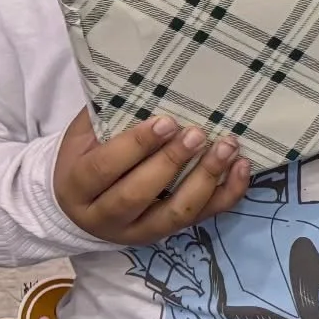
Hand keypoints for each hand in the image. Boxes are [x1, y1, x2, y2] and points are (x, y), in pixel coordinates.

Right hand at [53, 108, 252, 245]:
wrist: (80, 207)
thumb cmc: (87, 159)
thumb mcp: (83, 137)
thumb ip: (107, 117)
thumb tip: (143, 84)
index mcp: (77, 187)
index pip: (104, 169)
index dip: (136, 145)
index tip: (167, 122)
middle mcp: (104, 217)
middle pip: (137, 194)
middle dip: (171, 162)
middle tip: (198, 133)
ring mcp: (139, 231)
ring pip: (175, 213)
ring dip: (206, 179)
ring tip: (227, 147)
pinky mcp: (169, 234)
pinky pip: (203, 217)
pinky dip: (227, 194)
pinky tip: (242, 167)